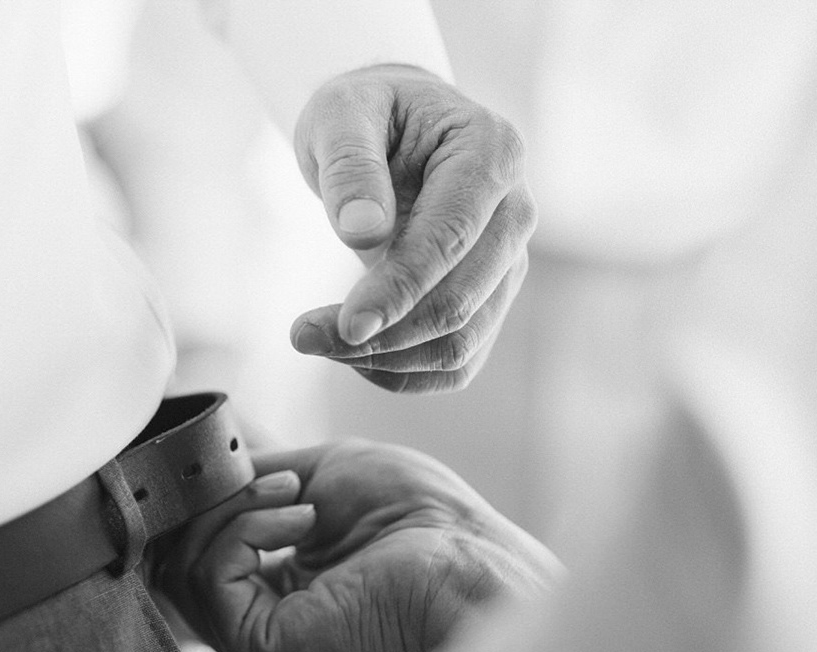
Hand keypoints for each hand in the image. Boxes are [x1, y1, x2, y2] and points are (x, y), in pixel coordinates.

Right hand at [153, 438, 559, 651]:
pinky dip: (245, 530)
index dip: (207, 497)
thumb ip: (255, 479)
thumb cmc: (419, 519)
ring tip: (302, 500)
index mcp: (276, 594)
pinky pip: (209, 579)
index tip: (244, 464)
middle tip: (281, 480)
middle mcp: (261, 625)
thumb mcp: (321, 475)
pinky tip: (303, 520)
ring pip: (186, 565)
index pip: (199, 548)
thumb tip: (197, 467)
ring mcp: (256, 648)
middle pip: (180, 556)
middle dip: (217, 499)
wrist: (464, 558)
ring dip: (237, 509)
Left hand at [290, 65, 534, 392]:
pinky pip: (456, 362)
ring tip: (312, 339)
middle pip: (462, 302)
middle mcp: (516, 211)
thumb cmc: (366, 114)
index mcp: (493, 153)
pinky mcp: (490, 300)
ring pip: (461, 343)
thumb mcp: (341, 114)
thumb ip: (351, 167)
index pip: (451, 239)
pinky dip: (401, 372)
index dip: (398, 289)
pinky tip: (350, 354)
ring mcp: (508, 262)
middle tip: (301, 334)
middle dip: (383, 334)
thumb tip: (363, 231)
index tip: (343, 324)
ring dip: (385, 359)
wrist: (393, 130)